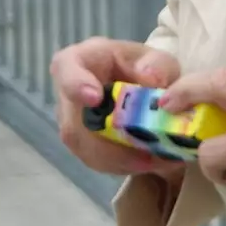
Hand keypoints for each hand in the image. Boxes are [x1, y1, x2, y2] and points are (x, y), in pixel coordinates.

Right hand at [50, 37, 186, 179]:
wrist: (146, 90)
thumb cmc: (147, 68)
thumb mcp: (160, 60)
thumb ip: (158, 65)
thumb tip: (150, 79)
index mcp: (83, 60)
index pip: (65, 67)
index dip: (75, 83)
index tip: (94, 98)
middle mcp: (69, 95)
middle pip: (75, 122)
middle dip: (110, 139)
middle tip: (146, 149)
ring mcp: (72, 124)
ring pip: (87, 149)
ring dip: (122, 157)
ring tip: (156, 157)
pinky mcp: (83, 147)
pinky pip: (98, 162)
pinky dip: (126, 165)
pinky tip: (150, 161)